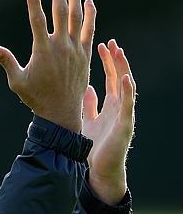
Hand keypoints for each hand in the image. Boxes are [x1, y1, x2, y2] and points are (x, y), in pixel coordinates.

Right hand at [0, 0, 96, 132]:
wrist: (61, 113)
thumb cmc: (36, 98)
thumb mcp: (17, 81)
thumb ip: (7, 61)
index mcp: (42, 52)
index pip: (37, 21)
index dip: (34, 3)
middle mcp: (61, 47)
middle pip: (60, 12)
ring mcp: (75, 50)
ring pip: (76, 17)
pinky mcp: (85, 55)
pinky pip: (89, 31)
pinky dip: (90, 15)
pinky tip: (88, 1)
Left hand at [82, 40, 135, 204]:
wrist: (98, 171)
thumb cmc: (93, 148)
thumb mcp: (88, 120)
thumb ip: (89, 105)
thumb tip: (87, 87)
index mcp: (110, 105)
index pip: (111, 78)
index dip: (107, 61)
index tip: (101, 45)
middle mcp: (119, 107)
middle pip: (120, 78)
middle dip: (116, 60)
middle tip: (110, 42)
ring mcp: (123, 115)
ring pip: (127, 87)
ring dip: (123, 69)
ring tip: (119, 52)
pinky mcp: (124, 125)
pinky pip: (127, 105)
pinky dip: (128, 91)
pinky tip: (125, 78)